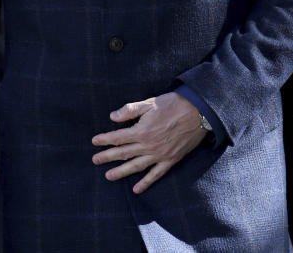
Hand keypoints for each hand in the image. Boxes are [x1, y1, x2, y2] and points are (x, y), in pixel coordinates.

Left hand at [91, 92, 206, 193]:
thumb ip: (130, 110)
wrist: (198, 113)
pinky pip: (156, 174)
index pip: (118, 137)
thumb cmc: (173, 105)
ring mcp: (159, 155)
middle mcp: (148, 145)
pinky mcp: (170, 160)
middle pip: (123, 153)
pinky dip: (146, 182)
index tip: (94, 142)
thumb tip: (112, 116)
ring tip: (109, 176)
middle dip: (107, 157)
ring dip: (121, 172)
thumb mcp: (149, 103)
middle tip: (95, 161)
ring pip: (136, 166)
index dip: (105, 139)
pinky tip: (136, 189)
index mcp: (141, 130)